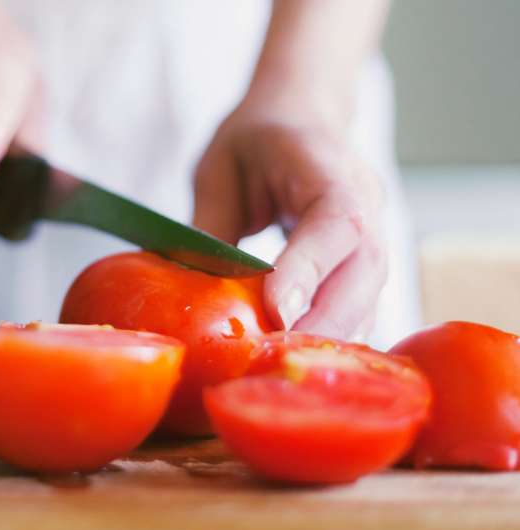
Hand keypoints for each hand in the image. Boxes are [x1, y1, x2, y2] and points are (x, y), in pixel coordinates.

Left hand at [193, 97, 385, 339]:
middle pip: (364, 276)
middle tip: (271, 362)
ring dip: (329, 340)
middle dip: (321, 325)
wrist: (303, 116)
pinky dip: (333, 338)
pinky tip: (298, 359)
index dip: (308, 271)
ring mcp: (375, 238)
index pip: (337, 224)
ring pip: (369, 301)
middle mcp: (367, 208)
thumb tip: (196, 291)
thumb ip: (213, 225)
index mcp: (331, 171)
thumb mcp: (220, 168)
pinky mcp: (364, 265)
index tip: (275, 313)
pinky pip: (361, 309)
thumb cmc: (259, 138)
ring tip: (280, 370)